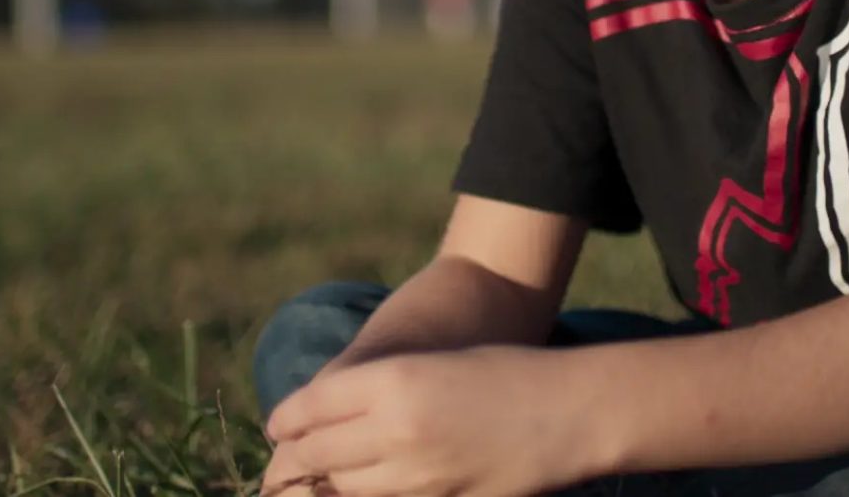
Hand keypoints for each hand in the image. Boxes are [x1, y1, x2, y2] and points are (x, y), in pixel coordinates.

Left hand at [264, 346, 602, 496]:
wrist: (570, 412)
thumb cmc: (504, 374)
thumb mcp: (431, 364)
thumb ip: (376, 389)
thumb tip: (322, 417)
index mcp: (394, 379)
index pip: (311, 406)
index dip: (286, 418)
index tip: (279, 425)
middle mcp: (397, 428)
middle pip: (315, 454)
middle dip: (292, 460)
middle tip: (283, 460)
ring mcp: (417, 475)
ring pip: (342, 489)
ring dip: (323, 484)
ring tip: (313, 480)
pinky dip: (364, 496)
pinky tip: (360, 489)